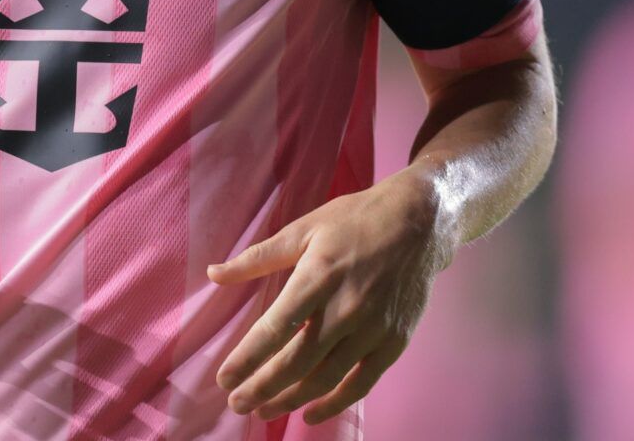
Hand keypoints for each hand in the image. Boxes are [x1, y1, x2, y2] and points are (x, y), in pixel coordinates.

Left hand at [207, 170, 447, 424]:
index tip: (224, 379)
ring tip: (263, 410)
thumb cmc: (354, 221)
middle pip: (298, 361)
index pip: (276, 327)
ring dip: (291, 399)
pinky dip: (335, 404)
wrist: (420, 222)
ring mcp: (373, 329)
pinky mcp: (394, 342)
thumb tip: (214, 274)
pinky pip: (361, 383)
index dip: (248, 358)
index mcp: (318, 276)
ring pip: (326, 378)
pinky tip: (310, 414)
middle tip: (236, 402)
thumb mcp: (303, 229)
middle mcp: (346, 308)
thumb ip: (257, 257)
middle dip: (263, 386)